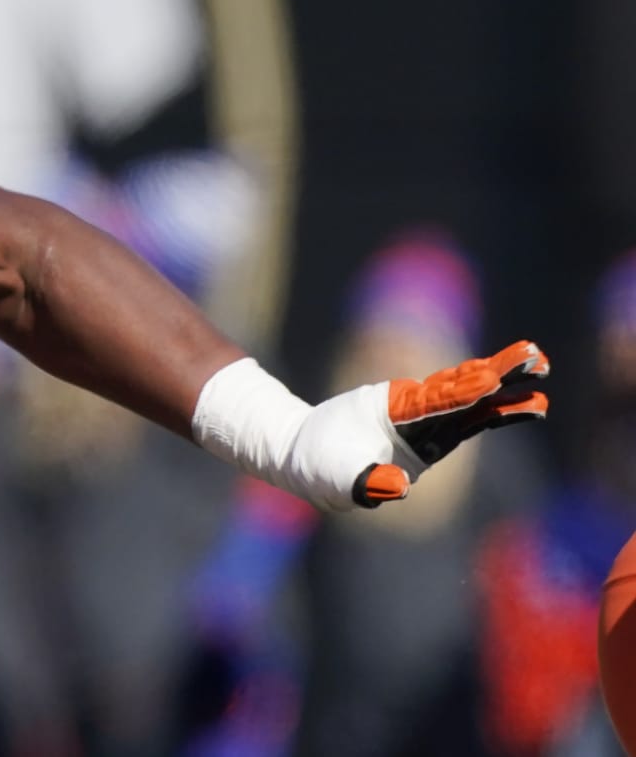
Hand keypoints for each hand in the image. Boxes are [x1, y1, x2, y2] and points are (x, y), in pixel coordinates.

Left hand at [296, 340, 549, 508]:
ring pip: (469, 402)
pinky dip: (495, 412)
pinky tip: (527, 404)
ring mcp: (423, 422)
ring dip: (503, 390)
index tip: (490, 379)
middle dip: (496, 375)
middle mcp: (411, 410)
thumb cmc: (318, 463)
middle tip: (534, 357)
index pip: (432, 402)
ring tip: (540, 374)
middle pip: (459, 391)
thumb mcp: (336, 478)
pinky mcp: (430, 437)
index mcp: (389, 411)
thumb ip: (367, 482)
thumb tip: (399, 487)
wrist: (302, 453)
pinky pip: (468, 420)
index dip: (462, 393)